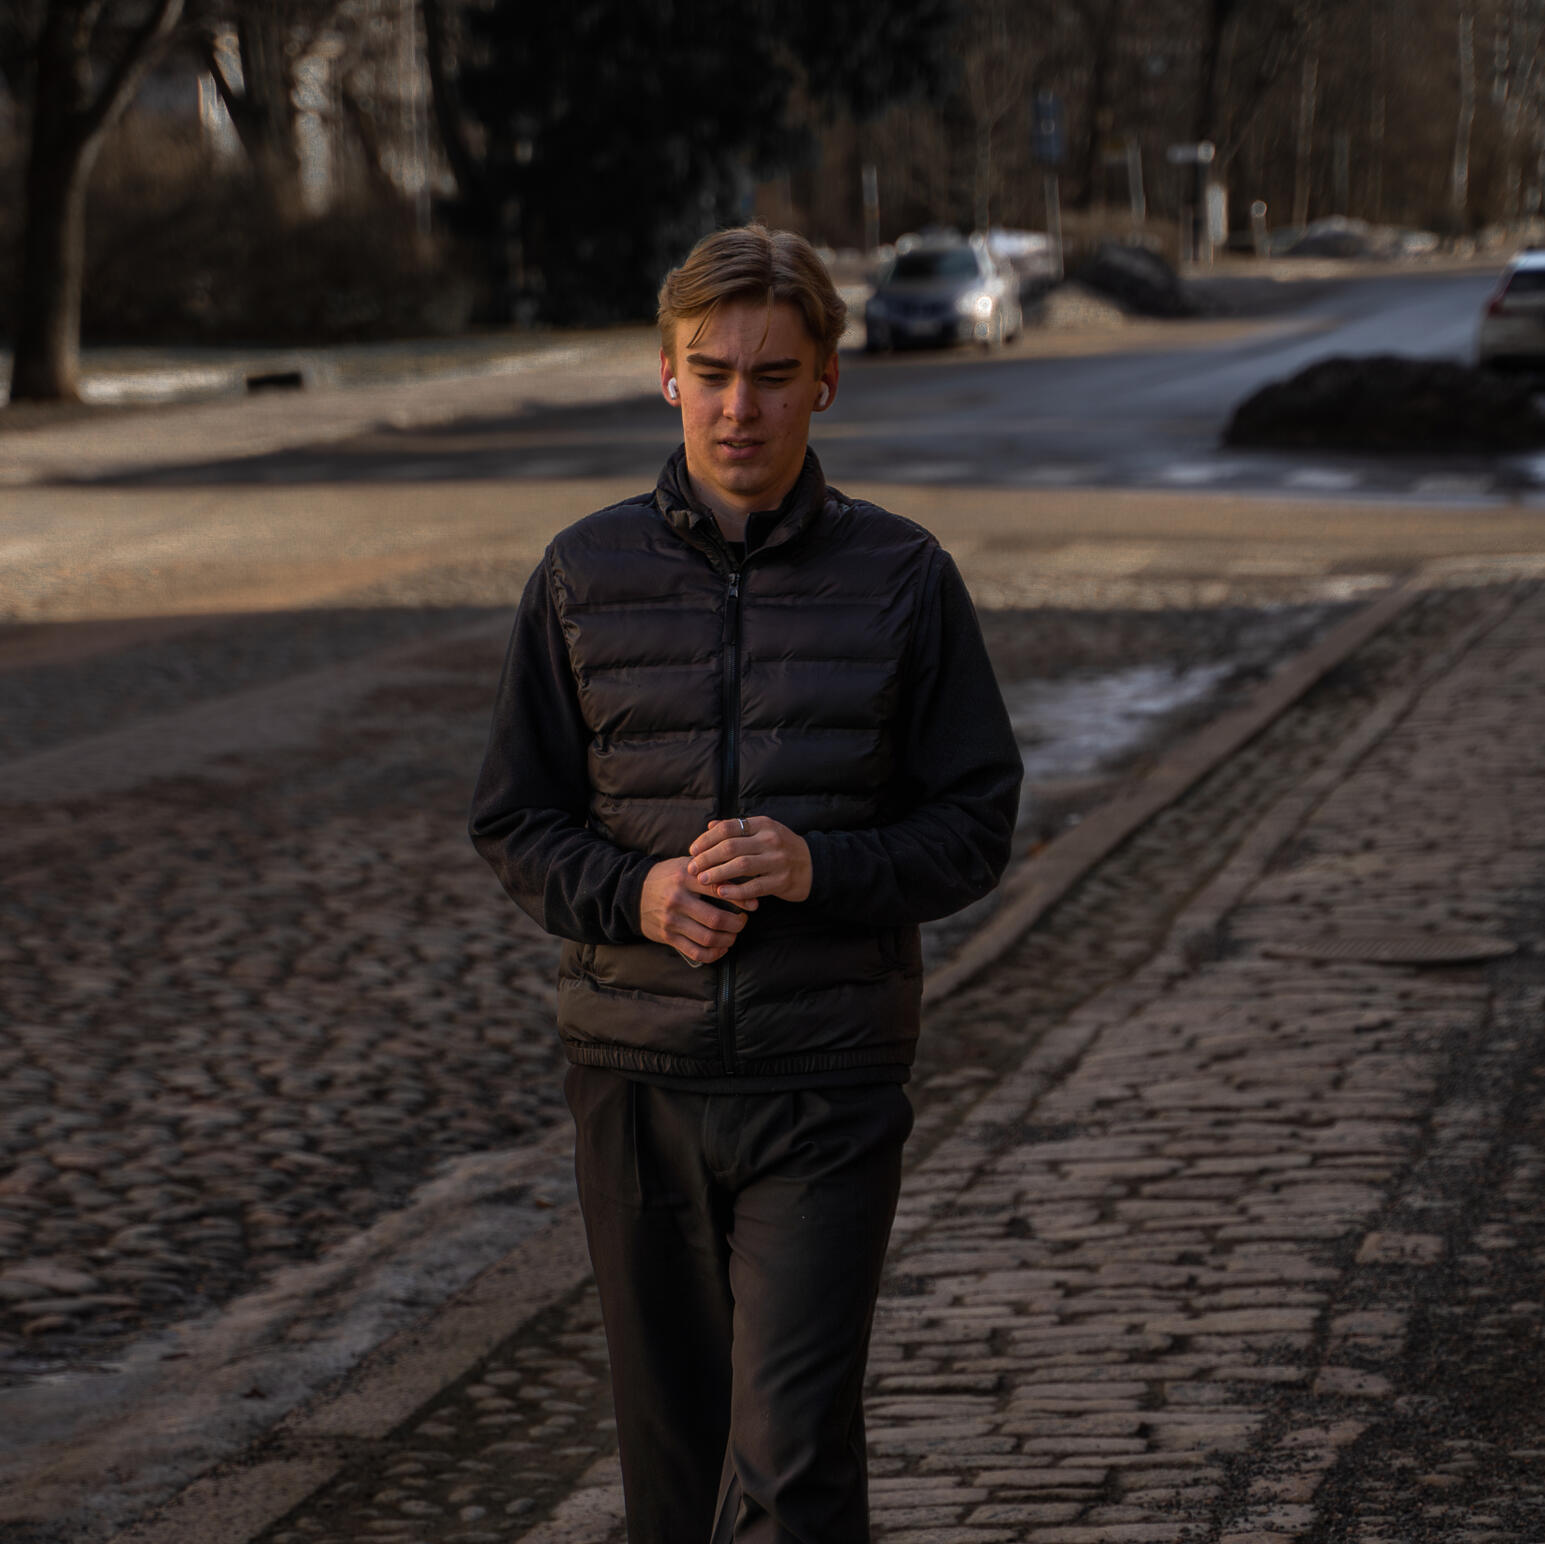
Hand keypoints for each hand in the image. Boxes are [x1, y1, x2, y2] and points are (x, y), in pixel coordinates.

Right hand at [640, 856, 748, 965]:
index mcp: (685, 877)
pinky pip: (696, 952)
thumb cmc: (669, 877)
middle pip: (716, 919)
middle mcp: (677, 899)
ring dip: (728, 939)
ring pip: (708, 938)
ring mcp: (671, 920)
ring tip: (733, 934)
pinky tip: (721, 948)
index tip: (754, 904)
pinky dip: (714, 954)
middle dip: (737, 924)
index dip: (741, 899)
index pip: (720, 889)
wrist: (634, 891)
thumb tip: (744, 881)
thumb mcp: (687, 865)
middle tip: (742, 921)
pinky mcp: (667, 937)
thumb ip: (712, 870)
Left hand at [687, 816, 811, 905]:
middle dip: (707, 858)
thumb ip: (737, 828)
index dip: (706, 839)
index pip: (728, 828)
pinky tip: (721, 892)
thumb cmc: (781, 848)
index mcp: (763, 824)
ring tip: (701, 879)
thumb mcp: (763, 831)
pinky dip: (735, 890)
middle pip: (730, 847)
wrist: (813, 866)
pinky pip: (753, 887)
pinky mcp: (781, 881)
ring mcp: (777, 860)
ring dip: (717, 873)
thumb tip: (709, 826)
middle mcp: (770, 840)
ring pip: (740, 866)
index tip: (692, 851)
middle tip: (691, 868)